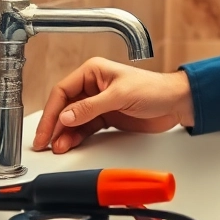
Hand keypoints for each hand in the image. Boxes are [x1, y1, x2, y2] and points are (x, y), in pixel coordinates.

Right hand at [32, 57, 195, 153]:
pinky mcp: (106, 117)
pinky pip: (85, 128)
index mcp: (93, 72)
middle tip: (44, 142)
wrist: (175, 104)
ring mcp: (99, 103)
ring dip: (64, 133)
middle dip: (54, 125)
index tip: (45, 129)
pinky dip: (76, 137)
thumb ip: (90, 107)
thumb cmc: (154, 89)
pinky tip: (69, 144)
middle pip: (65, 106)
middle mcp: (93, 86)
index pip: (63, 91)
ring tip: (57, 147)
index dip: (52, 111)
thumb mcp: (119, 96)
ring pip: (73, 119)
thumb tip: (66, 116)